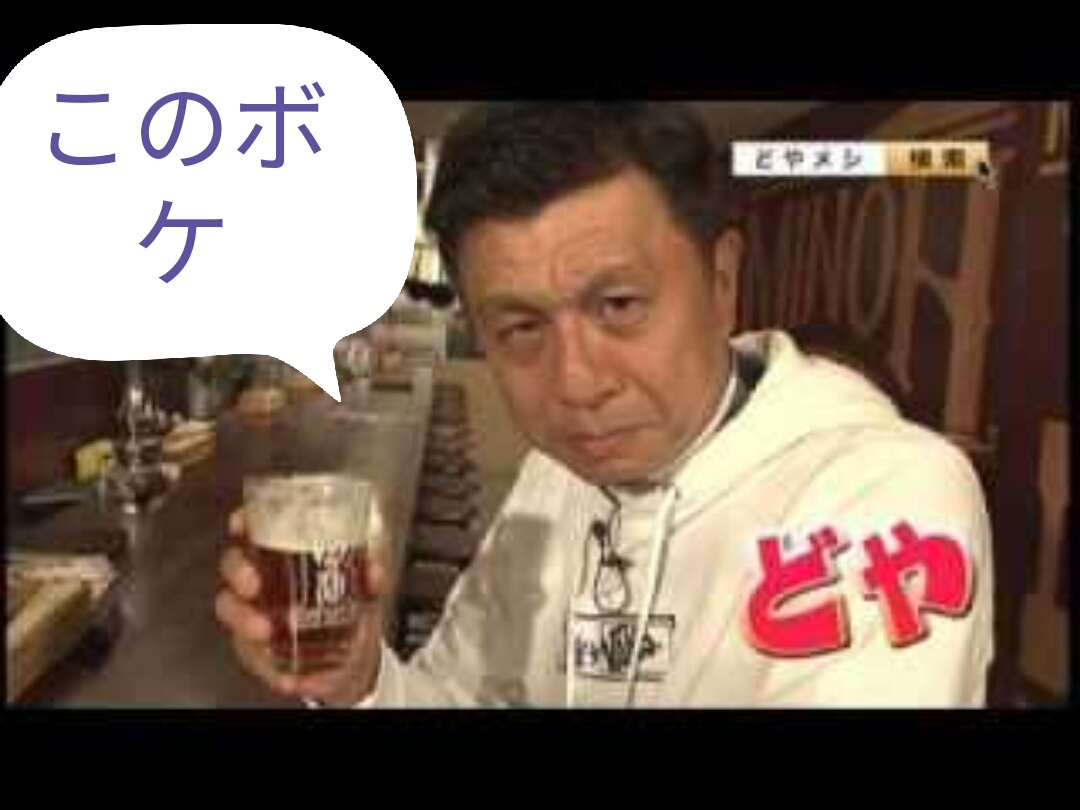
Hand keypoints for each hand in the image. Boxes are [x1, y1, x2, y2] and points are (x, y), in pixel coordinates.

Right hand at [214, 507, 387, 706]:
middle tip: (253, 583)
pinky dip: (264, 663)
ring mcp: (252, 613)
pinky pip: (249, 654)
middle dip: (238, 571)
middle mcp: (261, 580)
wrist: (350, 659)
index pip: (256, 530)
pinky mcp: (253, 650)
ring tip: (264, 631)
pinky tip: (283, 672)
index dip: (243, 523)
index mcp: (283, 555)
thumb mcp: (364, 589)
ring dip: (243, 618)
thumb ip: (370, 577)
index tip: (241, 522)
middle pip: (234, 565)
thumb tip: (373, 571)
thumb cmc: (347, 610)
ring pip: (230, 608)